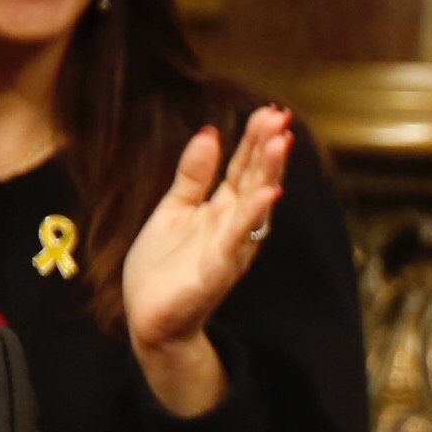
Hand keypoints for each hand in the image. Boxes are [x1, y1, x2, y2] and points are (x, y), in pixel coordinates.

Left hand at [119, 105, 292, 418]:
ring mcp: (228, 250)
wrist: (149, 320)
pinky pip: (236, 242)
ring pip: (254, 207)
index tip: (271, 111)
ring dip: (269, 175)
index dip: (255, 140)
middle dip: (269, 150)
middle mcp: (233, 227)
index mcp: (221, 210)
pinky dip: (252, 220)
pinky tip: (266, 197)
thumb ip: (194, 175)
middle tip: (282, 119)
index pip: (243, 168)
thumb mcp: (174, 209)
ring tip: (280, 145)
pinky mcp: (215, 273)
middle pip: (254, 181)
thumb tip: (210, 132)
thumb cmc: (163, 268)